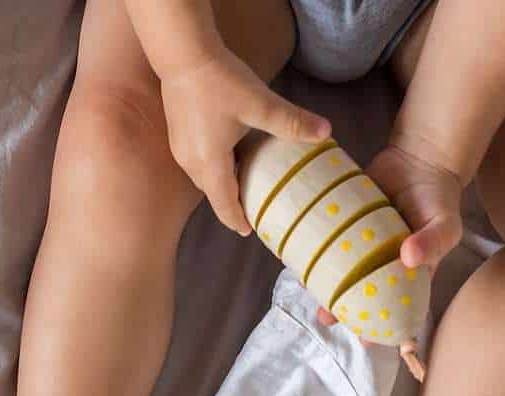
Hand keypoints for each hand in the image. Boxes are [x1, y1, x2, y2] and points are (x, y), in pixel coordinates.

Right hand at [160, 51, 330, 235]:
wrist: (183, 55)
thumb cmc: (221, 82)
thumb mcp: (260, 104)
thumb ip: (292, 122)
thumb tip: (326, 132)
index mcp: (210, 165)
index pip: (224, 205)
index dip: (237, 220)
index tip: (249, 231)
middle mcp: (191, 164)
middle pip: (213, 194)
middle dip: (231, 204)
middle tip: (252, 207)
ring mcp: (181, 150)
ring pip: (205, 178)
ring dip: (222, 184)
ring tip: (243, 182)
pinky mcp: (178, 136)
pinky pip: (198, 163)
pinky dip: (214, 167)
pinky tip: (229, 153)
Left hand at [317, 141, 463, 332]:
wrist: (418, 158)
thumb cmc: (438, 198)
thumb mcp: (445, 222)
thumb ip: (434, 241)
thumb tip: (409, 257)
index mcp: (405, 273)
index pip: (391, 306)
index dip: (379, 326)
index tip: (366, 343)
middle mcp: (378, 264)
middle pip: (357, 293)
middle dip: (340, 308)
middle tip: (326, 318)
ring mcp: (358, 247)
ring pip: (337, 272)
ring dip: (321, 283)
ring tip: (305, 289)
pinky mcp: (343, 227)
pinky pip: (325, 243)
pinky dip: (312, 253)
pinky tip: (297, 260)